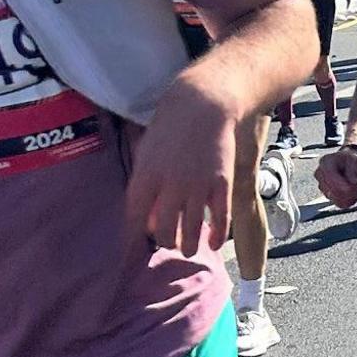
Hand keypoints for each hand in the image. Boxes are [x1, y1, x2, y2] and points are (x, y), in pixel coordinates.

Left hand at [123, 71, 243, 249]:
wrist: (204, 105)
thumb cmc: (170, 126)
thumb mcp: (146, 151)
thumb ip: (145, 181)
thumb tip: (146, 212)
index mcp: (145, 176)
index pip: (135, 218)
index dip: (134, 239)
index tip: (134, 252)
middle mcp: (170, 185)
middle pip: (164, 230)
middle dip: (166, 242)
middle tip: (169, 244)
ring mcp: (197, 185)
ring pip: (191, 230)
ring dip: (189, 245)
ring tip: (190, 249)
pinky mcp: (221, 183)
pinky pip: (220, 219)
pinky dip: (217, 235)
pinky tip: (214, 243)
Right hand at [315, 145, 356, 208]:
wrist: (352, 164)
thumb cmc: (353, 161)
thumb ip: (354, 170)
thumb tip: (353, 182)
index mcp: (326, 163)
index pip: (331, 178)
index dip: (345, 184)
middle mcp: (320, 175)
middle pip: (334, 191)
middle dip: (352, 190)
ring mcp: (323, 187)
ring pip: (338, 199)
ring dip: (352, 195)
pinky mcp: (329, 196)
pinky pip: (341, 204)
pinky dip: (351, 200)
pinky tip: (354, 192)